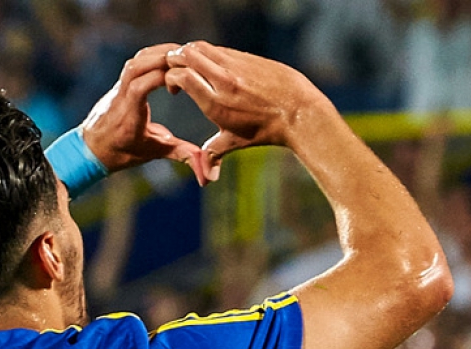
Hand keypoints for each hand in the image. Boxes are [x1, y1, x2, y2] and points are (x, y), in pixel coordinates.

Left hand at [79, 43, 211, 184]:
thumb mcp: (152, 153)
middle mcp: (121, 98)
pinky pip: (134, 64)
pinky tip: (167, 60)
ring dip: (157, 54)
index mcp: (128, 116)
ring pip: (134, 62)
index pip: (140, 87)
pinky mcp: (120, 84)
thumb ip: (179, 153)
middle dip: (161, 59)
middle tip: (187, 59)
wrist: (91, 150)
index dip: (160, 78)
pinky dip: (151, 57)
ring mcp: (118, 89)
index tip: (182, 79)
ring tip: (180, 56)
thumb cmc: (121, 153)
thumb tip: (203, 165)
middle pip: (135, 67)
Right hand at [164, 41, 330, 180]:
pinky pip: (220, 49)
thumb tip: (204, 180)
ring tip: (191, 65)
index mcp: (216, 103)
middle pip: (187, 54)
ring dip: (190, 52)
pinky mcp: (247, 58)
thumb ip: (213, 154)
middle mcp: (223, 81)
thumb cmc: (267, 131)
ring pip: (202, 47)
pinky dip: (209, 54)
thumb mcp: (236, 142)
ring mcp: (236, 66)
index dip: (170, 78)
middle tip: (175, 69)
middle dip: (174, 59)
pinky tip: (213, 66)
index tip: (174, 89)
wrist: (300, 113)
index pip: (181, 76)